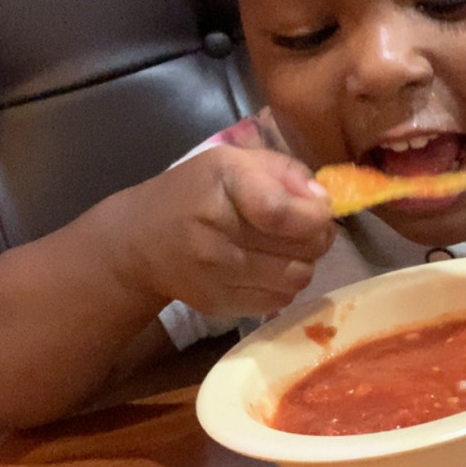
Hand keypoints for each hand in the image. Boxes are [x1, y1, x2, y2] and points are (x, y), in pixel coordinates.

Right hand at [105, 144, 335, 320]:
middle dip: (316, 238)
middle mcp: (217, 233)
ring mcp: (217, 275)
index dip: (315, 216)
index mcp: (223, 185)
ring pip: (296, 279)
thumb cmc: (195, 192)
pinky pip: (278, 301)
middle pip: (301, 249)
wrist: (140, 241)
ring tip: (285, 249)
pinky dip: (282, 285)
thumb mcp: (233, 162)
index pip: (282, 212)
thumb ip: (284, 172)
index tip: (318, 211)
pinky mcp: (220, 304)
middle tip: (304, 229)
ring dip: (302, 264)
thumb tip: (325, 202)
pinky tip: (265, 268)